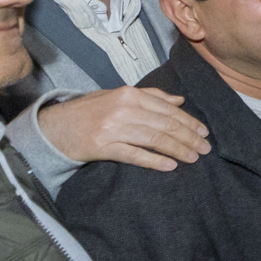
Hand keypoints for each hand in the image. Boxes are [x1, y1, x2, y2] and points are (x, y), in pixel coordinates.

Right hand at [36, 87, 209, 170]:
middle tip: (205, 148)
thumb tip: (179, 99)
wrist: (55, 126)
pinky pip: (135, 155)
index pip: (167, 109)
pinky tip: (170, 166)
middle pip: (165, 124)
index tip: (204, 132)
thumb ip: (150, 96)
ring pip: (155, 139)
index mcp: (129, 94)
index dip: (188, 122)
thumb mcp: (118, 96)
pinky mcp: (103, 147)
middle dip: (189, 137)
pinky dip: (154, 161)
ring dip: (178, 150)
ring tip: (193, 158)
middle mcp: (123, 108)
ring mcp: (113, 128)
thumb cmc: (90, 111)